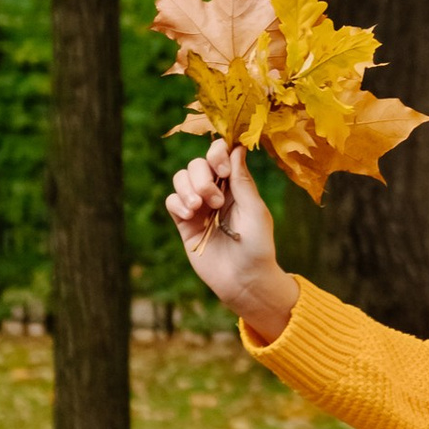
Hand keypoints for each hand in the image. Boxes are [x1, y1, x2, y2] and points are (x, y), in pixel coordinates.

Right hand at [166, 144, 295, 343]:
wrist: (244, 280)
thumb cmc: (257, 245)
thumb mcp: (254, 210)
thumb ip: (242, 180)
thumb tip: (237, 148)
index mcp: (235, 185)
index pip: (220, 154)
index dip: (217, 153)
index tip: (223, 170)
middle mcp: (216, 192)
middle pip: (196, 164)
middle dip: (202, 177)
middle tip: (216, 201)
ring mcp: (199, 207)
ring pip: (180, 179)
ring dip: (188, 188)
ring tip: (199, 207)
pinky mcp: (184, 224)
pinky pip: (171, 201)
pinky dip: (177, 203)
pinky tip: (190, 215)